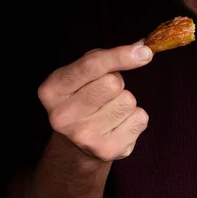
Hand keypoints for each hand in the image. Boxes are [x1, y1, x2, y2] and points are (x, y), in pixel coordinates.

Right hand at [38, 43, 153, 160]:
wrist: (78, 146)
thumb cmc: (83, 100)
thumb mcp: (80, 76)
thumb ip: (103, 59)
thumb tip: (142, 46)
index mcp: (52, 91)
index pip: (91, 66)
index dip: (119, 56)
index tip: (144, 52)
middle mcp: (63, 116)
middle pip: (113, 84)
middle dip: (117, 83)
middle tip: (106, 94)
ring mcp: (85, 136)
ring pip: (128, 101)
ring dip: (126, 102)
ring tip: (110, 112)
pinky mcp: (108, 151)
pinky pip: (140, 120)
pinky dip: (135, 119)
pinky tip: (119, 126)